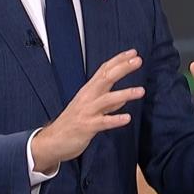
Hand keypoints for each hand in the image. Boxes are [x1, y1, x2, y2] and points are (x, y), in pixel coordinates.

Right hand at [31, 49, 143, 172]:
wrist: (52, 141)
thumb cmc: (73, 122)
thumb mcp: (90, 108)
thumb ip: (108, 103)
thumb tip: (124, 98)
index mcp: (89, 90)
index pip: (104, 70)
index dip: (118, 60)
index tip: (133, 53)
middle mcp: (88, 97)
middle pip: (106, 78)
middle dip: (122, 68)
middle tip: (138, 61)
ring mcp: (87, 111)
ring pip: (107, 99)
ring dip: (124, 94)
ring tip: (141, 91)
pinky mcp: (87, 127)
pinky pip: (103, 122)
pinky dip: (115, 120)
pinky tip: (127, 118)